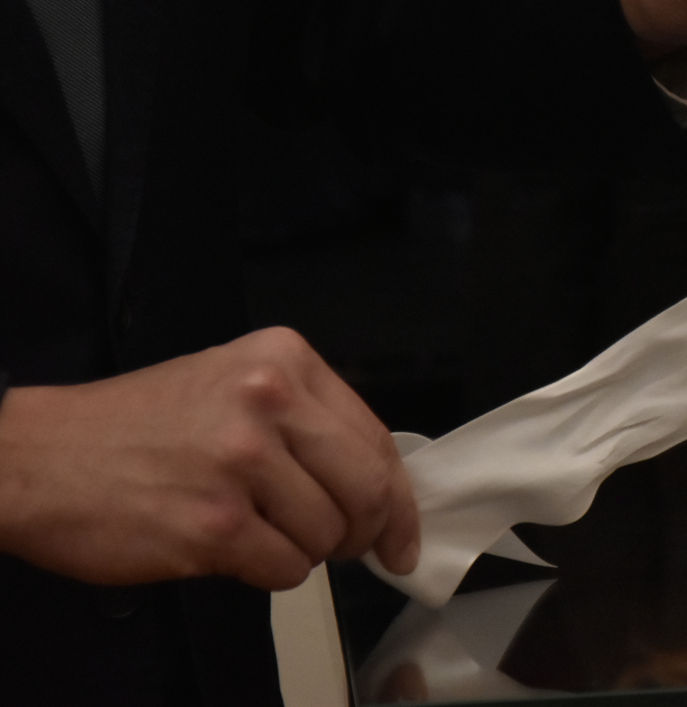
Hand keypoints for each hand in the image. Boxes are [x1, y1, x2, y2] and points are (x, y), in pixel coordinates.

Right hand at [0, 327, 417, 591]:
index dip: (399, 497)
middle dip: (365, 532)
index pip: (375, 437)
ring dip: (302, 551)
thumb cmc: (132, 427)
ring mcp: (242, 462)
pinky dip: (269, 573)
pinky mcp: (215, 524)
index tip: (403, 532)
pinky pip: (285, 569)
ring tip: (255, 531)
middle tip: (349, 548)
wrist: (36, 457)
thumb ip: (305, 421)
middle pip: (367, 489)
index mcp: (284, 360)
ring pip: (327, 535)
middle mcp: (269, 401)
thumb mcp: (231, 385)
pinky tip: (231, 550)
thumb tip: (375, 484)